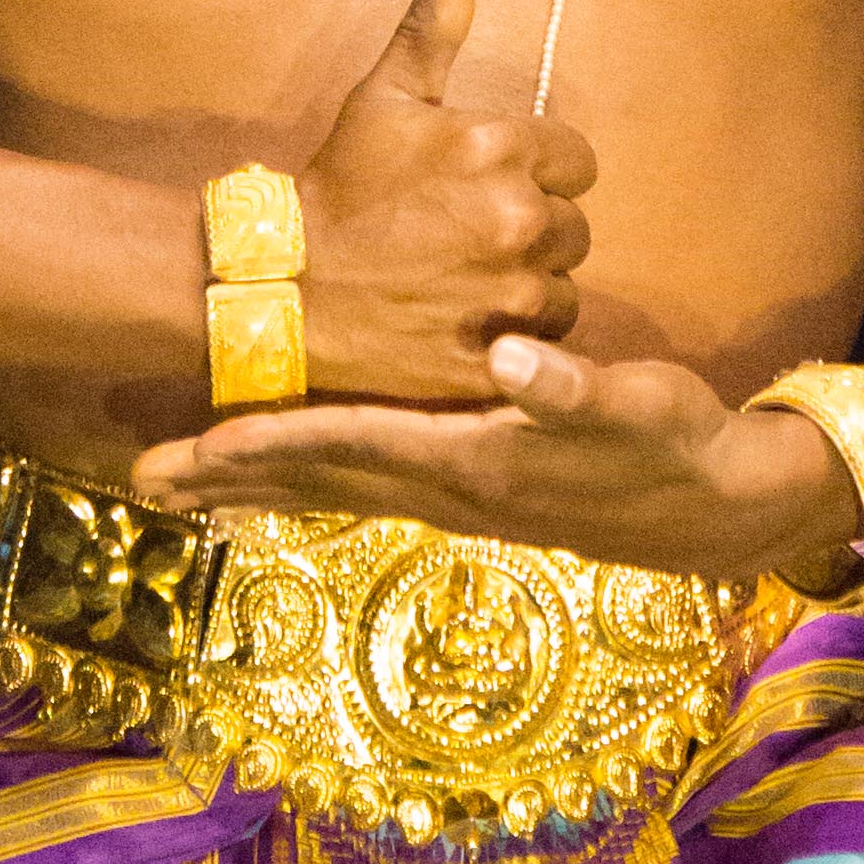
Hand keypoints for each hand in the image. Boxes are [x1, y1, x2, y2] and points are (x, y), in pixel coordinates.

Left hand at [128, 334, 863, 588]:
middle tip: (146, 474)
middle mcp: (450, 488)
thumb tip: (513, 357)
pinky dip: (315, 478)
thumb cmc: (676, 445)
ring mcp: (458, 496)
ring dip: (260, 481)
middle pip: (318, 477)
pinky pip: (370, 483)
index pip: (349, 444)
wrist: (718, 506)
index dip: (267, 442)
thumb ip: (573, 386)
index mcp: (473, 460)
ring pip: (336, 485)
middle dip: (231, 476)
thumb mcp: (636, 406)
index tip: (193, 449)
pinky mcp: (475, 489)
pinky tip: (289, 472)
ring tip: (187, 480)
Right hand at [296, 0, 596, 401]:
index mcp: (502, 148)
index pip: (578, 164)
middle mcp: (519, 219)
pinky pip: (545, 345)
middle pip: (575, 229)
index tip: (488, 187)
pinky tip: (466, 324)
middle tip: (468, 238)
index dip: (538, 174)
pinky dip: (516, 339)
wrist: (281, 287)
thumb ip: (434, 22)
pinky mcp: (498, 356)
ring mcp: (509, 294)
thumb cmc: (339, 186)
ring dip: (527, 288)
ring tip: (464, 283)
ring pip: (564, 289)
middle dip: (533, 232)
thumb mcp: (385, 95)